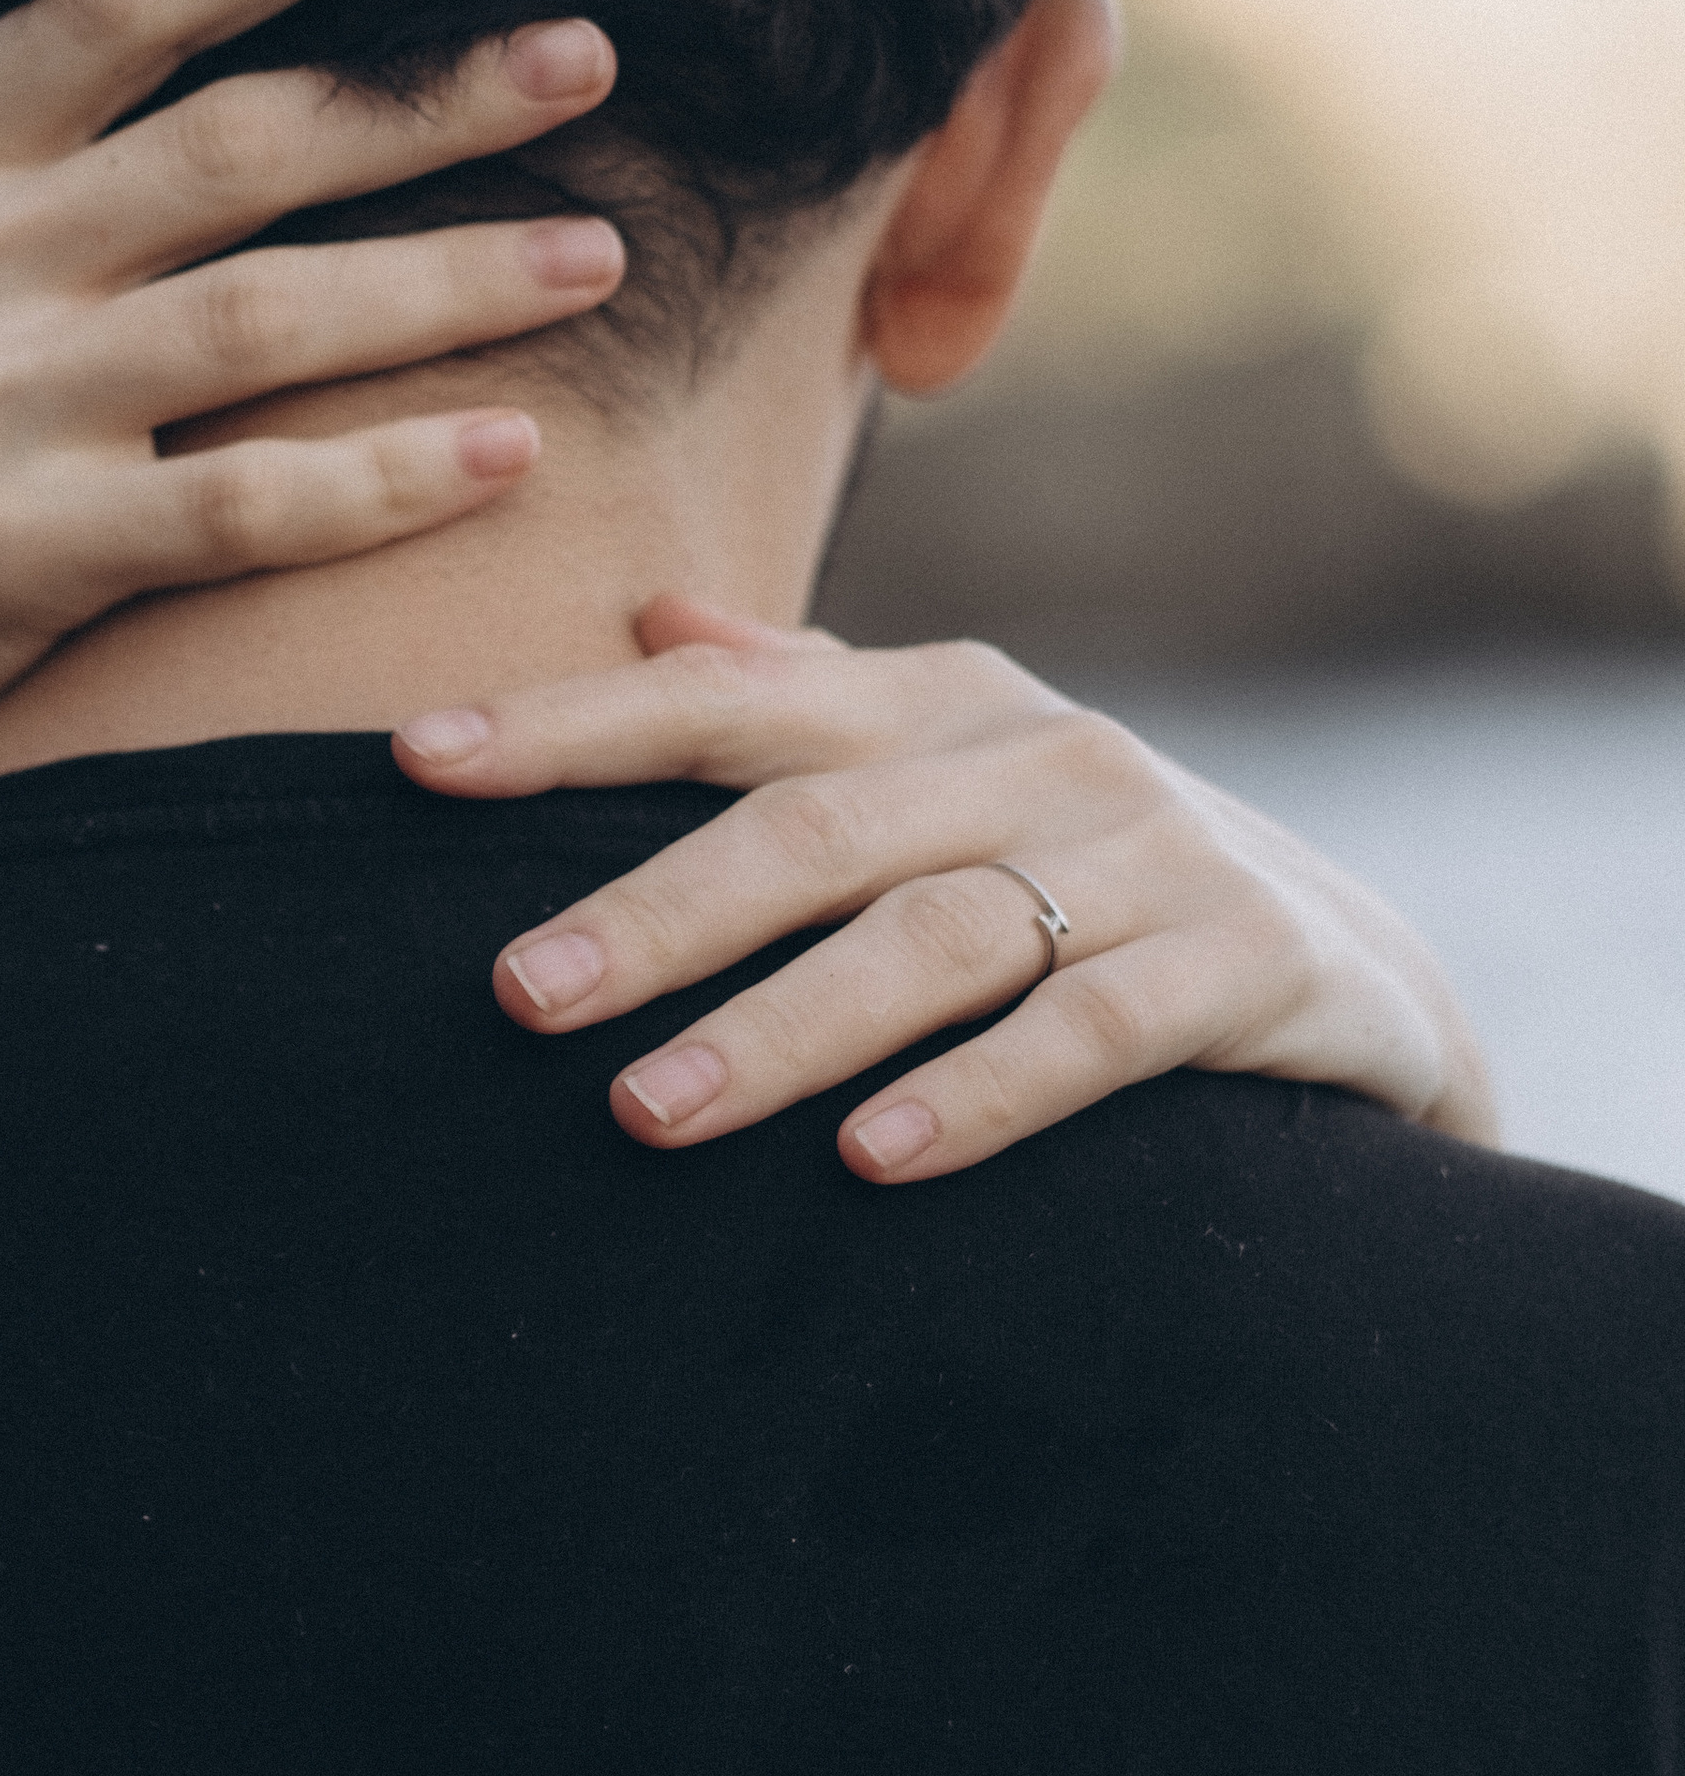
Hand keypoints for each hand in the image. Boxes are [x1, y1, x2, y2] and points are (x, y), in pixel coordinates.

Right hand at [0, 0, 622, 1026]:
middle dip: (426, 96)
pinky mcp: (28, 563)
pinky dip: (385, 482)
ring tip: (601, 254)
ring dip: (450, 282)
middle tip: (593, 52)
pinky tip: (516, 453)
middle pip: (234, 143)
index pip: (111, 3)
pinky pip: (246, 511)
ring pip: (267, 317)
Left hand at [394, 599, 1498, 1173]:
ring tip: (650, 1113)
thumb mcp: (953, 773)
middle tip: (518, 995)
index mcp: (938, 699)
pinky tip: (876, 1160)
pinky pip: (1096, 1030)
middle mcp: (1037, 752)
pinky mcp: (1246, 962)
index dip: (568, 725)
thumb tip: (652, 615)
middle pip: (813, 826)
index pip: (724, 701)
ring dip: (783, 1026)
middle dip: (654, 911)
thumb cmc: (1090, 875)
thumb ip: (807, 698)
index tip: (417, 763)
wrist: (1357, 972)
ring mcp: (1151, 852)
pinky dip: (982, 1093)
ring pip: (937, 932)